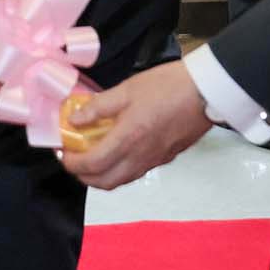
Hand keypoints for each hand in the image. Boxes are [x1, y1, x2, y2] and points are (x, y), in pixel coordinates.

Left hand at [58, 60, 215, 190]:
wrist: (208, 90)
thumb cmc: (167, 86)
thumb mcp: (127, 89)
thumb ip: (98, 107)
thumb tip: (74, 120)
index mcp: (128, 140)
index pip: (91, 165)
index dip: (71, 163)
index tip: (61, 151)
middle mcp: (140, 157)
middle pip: (104, 182)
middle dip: (82, 176)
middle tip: (72, 158)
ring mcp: (155, 160)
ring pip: (121, 181)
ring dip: (101, 176)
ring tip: (91, 157)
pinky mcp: (167, 158)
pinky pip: (136, 173)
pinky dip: (119, 170)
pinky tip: (117, 151)